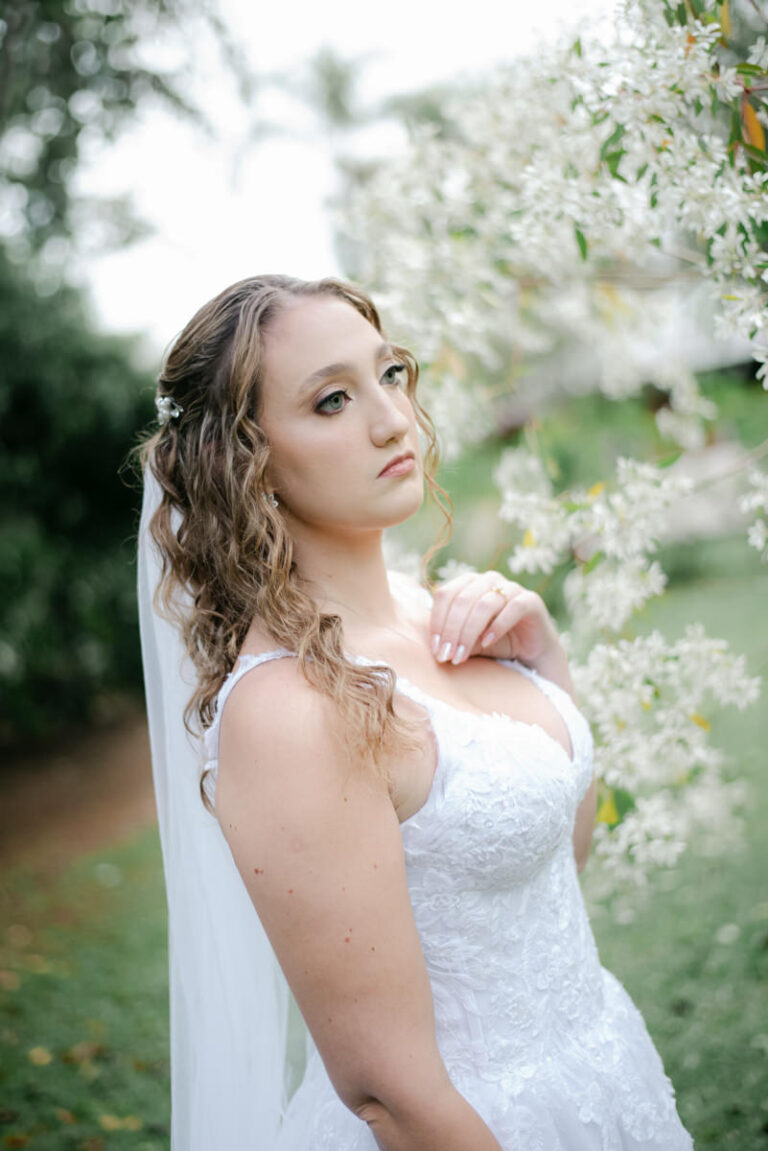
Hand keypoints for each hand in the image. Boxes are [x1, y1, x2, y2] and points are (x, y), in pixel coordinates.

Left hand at [430, 570, 561, 669]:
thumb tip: (436, 646)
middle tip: (446, 656)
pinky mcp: (530, 600)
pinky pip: (512, 607)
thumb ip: (453, 637)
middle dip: (451, 631)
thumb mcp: (468, 641)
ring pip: (484, 604)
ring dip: (469, 632)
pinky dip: (497, 626)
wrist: (530, 653)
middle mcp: (489, 580)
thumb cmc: (495, 643)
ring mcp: (511, 587)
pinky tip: (487, 642)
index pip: (446, 595)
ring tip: (462, 654)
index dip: (437, 621)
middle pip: (463, 600)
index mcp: (469, 583)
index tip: (436, 649)